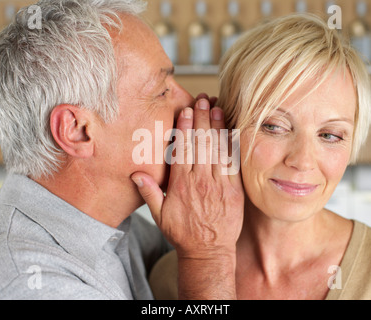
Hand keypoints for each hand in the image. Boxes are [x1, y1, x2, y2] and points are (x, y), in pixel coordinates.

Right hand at [131, 94, 243, 298]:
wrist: (208, 251)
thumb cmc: (183, 233)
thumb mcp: (160, 215)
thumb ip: (149, 193)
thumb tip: (136, 174)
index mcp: (181, 184)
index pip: (183, 149)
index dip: (186, 128)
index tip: (187, 111)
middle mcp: (200, 181)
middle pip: (201, 144)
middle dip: (202, 119)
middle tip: (204, 99)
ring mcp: (219, 184)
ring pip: (218, 150)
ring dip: (217, 127)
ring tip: (217, 107)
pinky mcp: (234, 190)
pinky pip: (233, 164)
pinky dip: (232, 146)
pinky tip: (231, 131)